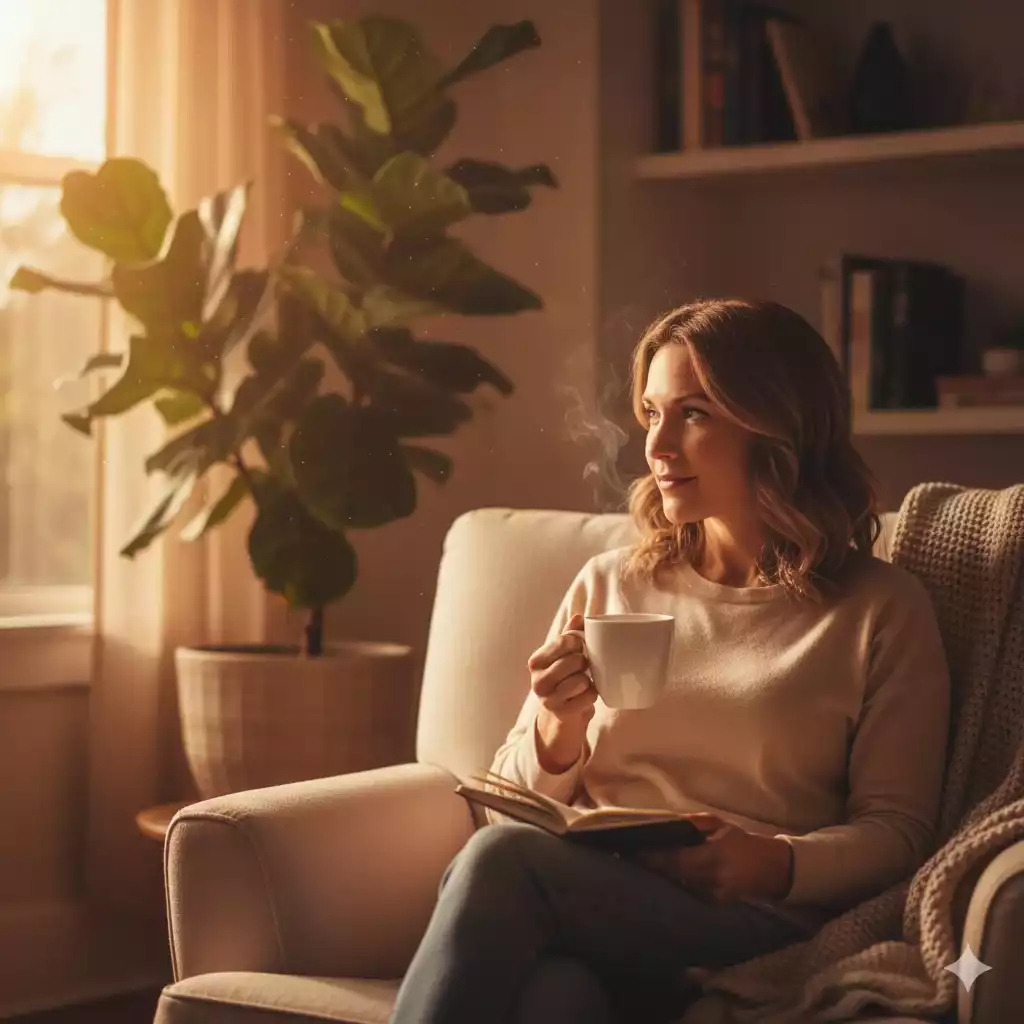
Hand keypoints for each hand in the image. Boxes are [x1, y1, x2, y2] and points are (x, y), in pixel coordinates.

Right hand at [528, 614, 596, 770]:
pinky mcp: (563, 713)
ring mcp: (549, 699)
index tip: (579, 646)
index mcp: (536, 661)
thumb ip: (570, 634)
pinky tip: (585, 694)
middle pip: (575, 660)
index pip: (564, 641)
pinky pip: (589, 696)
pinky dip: (592, 694)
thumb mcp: (562, 654)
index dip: (578, 641)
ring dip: (587, 679)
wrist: (560, 713)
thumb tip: (579, 617)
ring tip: (582, 681)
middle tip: (582, 666)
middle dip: (584, 662)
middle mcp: (537, 681)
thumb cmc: (563, 676)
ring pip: (582, 680)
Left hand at [637, 814, 793, 902]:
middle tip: (624, 854)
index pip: (672, 860)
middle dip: (648, 866)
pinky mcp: (711, 906)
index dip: (649, 857)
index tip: (628, 849)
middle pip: (670, 875)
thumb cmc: (739, 841)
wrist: (769, 868)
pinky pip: (686, 892)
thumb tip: (660, 822)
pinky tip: (662, 875)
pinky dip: (674, 882)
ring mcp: (711, 897)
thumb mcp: (717, 825)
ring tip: (637, 862)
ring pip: (676, 885)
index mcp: (711, 858)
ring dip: (659, 875)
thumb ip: (690, 825)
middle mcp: (710, 881)